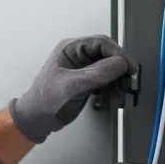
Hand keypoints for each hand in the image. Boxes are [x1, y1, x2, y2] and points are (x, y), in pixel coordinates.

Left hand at [10, 36, 135, 142]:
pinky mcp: (88, 82)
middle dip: (120, 69)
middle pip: (109, 55)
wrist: (37, 120)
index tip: (128, 67)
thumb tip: (119, 63)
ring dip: (118, 82)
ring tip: (120, 94)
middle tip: (127, 81)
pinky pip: (107, 81)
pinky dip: (113, 89)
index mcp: (70, 49)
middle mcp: (78, 56)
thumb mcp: (71, 86)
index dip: (118, 54)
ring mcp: (83, 70)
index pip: (101, 43)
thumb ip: (96, 74)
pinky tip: (114, 97)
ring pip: (110, 70)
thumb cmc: (43, 101)